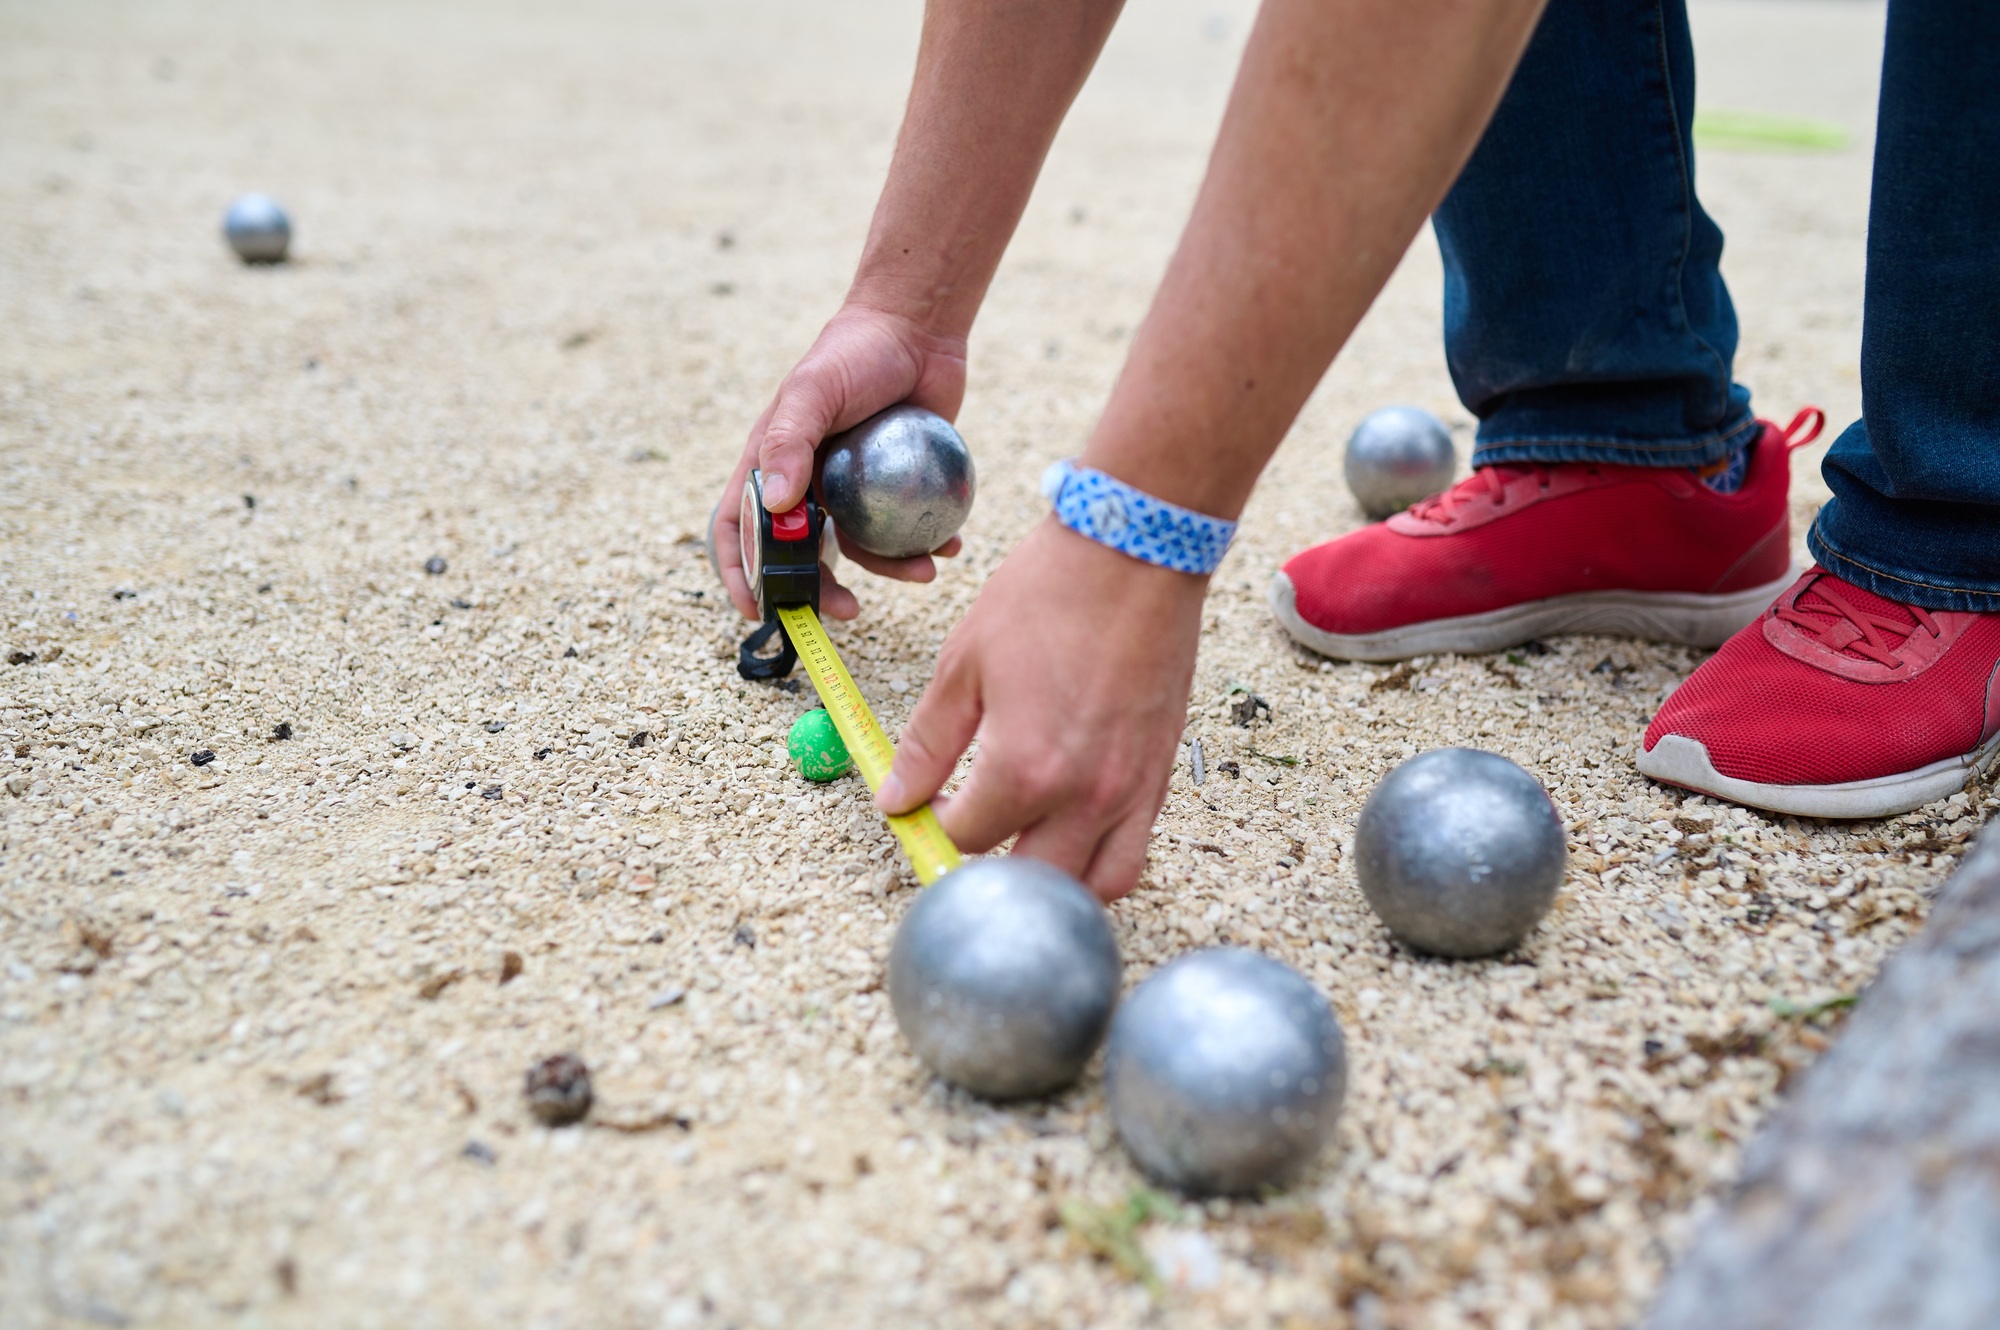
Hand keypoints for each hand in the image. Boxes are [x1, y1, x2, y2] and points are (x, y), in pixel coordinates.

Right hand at [713, 304, 968, 620]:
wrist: (916, 331)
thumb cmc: (853, 353)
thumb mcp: (814, 390)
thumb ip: (789, 442)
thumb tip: (773, 507)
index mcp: (769, 464)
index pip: (738, 527)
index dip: (740, 571)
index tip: (759, 608)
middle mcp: (805, 483)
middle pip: (801, 554)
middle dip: (820, 591)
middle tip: (849, 611)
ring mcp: (851, 489)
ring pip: (860, 547)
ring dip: (889, 570)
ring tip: (924, 574)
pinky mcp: (894, 488)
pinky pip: (903, 529)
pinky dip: (925, 544)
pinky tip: (950, 548)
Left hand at [878, 519, 1206, 900]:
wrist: (1136, 549)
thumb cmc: (1048, 594)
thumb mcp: (963, 665)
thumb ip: (927, 743)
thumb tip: (894, 797)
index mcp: (1025, 767)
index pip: (966, 837)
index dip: (933, 824)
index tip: (925, 804)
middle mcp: (1085, 794)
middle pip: (1027, 880)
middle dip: (988, 872)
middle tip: (966, 836)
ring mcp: (1132, 790)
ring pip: (1094, 885)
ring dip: (1052, 884)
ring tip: (1021, 850)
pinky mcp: (1162, 775)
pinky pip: (1135, 850)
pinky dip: (1100, 858)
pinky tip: (1069, 826)